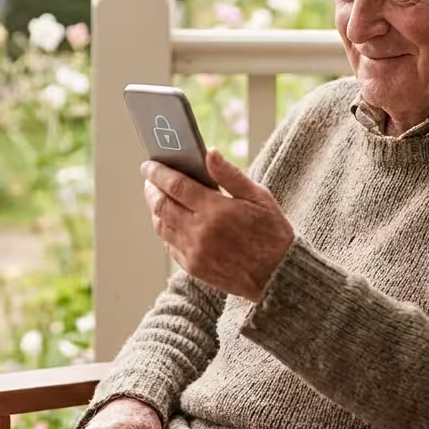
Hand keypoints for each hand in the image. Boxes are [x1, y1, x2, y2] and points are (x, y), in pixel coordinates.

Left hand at [142, 148, 294, 301]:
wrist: (278, 276)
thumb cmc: (272, 232)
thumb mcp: (259, 197)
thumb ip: (230, 174)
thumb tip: (209, 153)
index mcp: (217, 210)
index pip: (176, 185)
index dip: (158, 173)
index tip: (149, 164)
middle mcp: (201, 232)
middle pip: (162, 205)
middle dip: (151, 188)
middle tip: (150, 178)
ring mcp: (195, 252)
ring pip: (161, 226)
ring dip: (155, 208)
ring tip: (159, 196)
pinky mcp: (193, 268)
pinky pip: (169, 245)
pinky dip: (165, 229)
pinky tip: (171, 219)